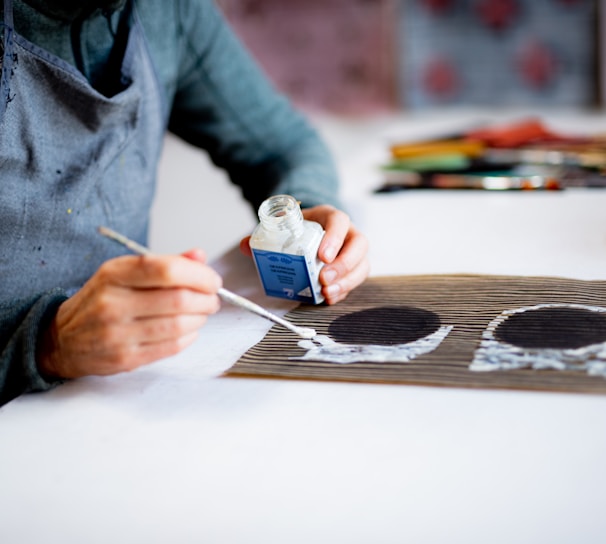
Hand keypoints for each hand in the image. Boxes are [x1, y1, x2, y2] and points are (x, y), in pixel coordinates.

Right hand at [37, 249, 221, 378]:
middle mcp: (113, 303)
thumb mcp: (123, 272)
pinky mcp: (124, 358)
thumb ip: (164, 263)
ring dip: (200, 318)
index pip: (166, 269)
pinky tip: (190, 329)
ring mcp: (117, 333)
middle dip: (206, 298)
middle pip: (177, 298)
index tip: (212, 280)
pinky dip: (189, 336)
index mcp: (114, 274)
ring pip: (178, 324)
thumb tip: (200, 256)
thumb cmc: (100, 301)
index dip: (199, 275)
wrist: (63, 339)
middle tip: (212, 298)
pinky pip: (171, 347)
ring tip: (202, 313)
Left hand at [240, 205, 369, 304]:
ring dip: (346, 282)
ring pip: (362, 265)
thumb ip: (267, 233)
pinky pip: (355, 280)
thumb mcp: (286, 225)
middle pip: (359, 245)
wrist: (311, 230)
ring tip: (327, 293)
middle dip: (344, 265)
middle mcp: (348, 233)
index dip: (335, 238)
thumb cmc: (300, 228)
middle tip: (324, 279)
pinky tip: (330, 298)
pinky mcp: (353, 268)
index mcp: (330, 217)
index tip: (323, 256)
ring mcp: (353, 251)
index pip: (340, 221)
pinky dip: (344, 291)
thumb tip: (245, 246)